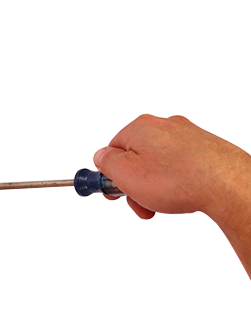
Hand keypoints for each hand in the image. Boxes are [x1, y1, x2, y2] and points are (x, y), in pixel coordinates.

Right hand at [94, 114, 250, 276]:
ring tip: (164, 202)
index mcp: (140, 126)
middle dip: (134, 183)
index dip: (110, 175)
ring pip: (159, 162)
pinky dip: (177, 181)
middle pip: (136, 156)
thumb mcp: (124, 174)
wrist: (227, 184)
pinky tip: (183, 194)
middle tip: (140, 204)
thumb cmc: (178, 179)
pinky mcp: (206, 148)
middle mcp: (164, 125)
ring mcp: (187, 135)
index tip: (114, 192)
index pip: (112, 149)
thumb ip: (105, 163)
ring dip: (155, 185)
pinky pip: (181, 165)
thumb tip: (101, 157)